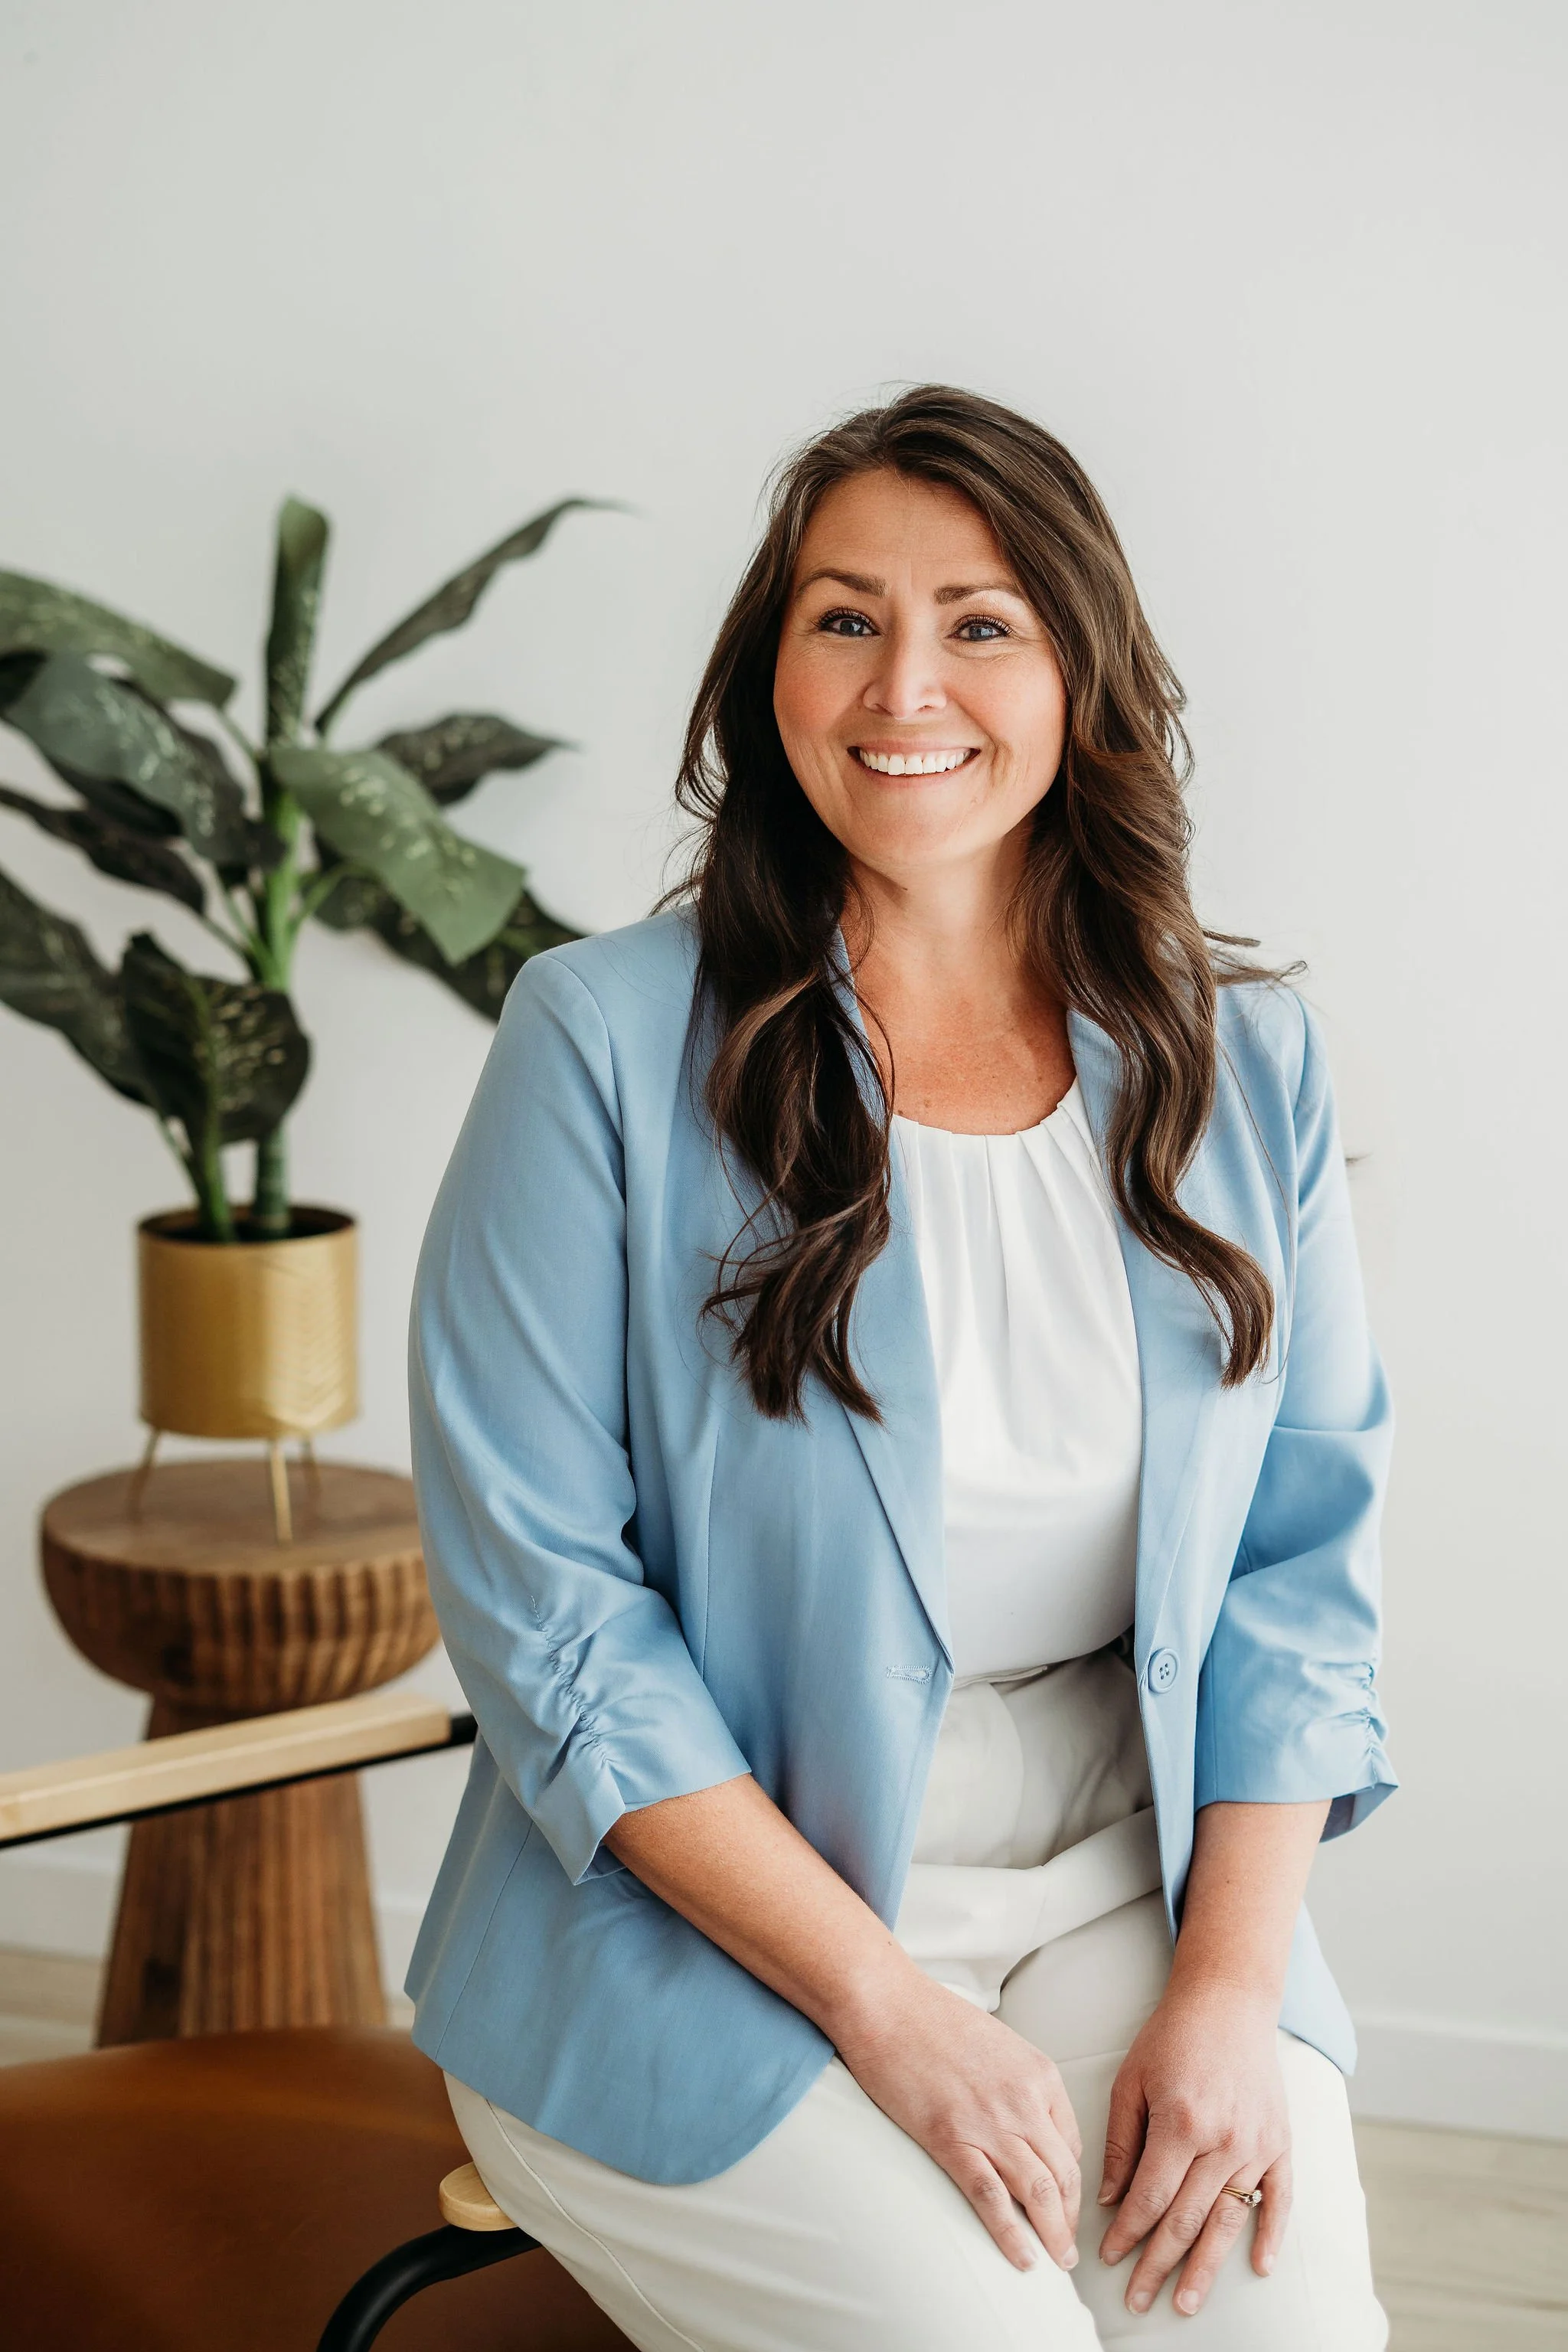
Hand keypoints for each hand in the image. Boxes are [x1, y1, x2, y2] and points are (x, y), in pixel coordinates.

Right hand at [834, 1962, 1083, 2272]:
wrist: (887, 2004)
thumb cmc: (933, 2018)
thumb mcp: (997, 2044)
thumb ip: (1019, 2084)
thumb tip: (1023, 2125)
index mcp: (1040, 2075)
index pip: (1072, 2144)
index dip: (1071, 2184)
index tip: (1064, 2206)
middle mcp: (1024, 2101)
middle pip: (1064, 2174)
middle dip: (1070, 2219)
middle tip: (1068, 2249)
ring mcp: (989, 2123)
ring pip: (1039, 2192)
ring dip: (1053, 2234)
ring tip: (1056, 2262)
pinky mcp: (951, 2139)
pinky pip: (992, 2199)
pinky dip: (1011, 2235)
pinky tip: (1022, 2259)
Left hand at [1096, 1977, 1291, 2315]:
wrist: (1228, 2002)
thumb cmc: (1171, 2037)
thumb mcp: (1131, 2081)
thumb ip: (1122, 2143)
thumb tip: (1109, 2199)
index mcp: (1180, 2123)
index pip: (1150, 2198)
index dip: (1127, 2234)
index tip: (1108, 2258)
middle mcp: (1223, 2141)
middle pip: (1186, 2220)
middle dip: (1158, 2265)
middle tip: (1138, 2300)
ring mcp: (1257, 2145)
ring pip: (1228, 2221)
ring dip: (1206, 2267)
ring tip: (1186, 2303)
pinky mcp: (1280, 2143)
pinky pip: (1279, 2199)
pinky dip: (1271, 2236)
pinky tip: (1258, 2268)